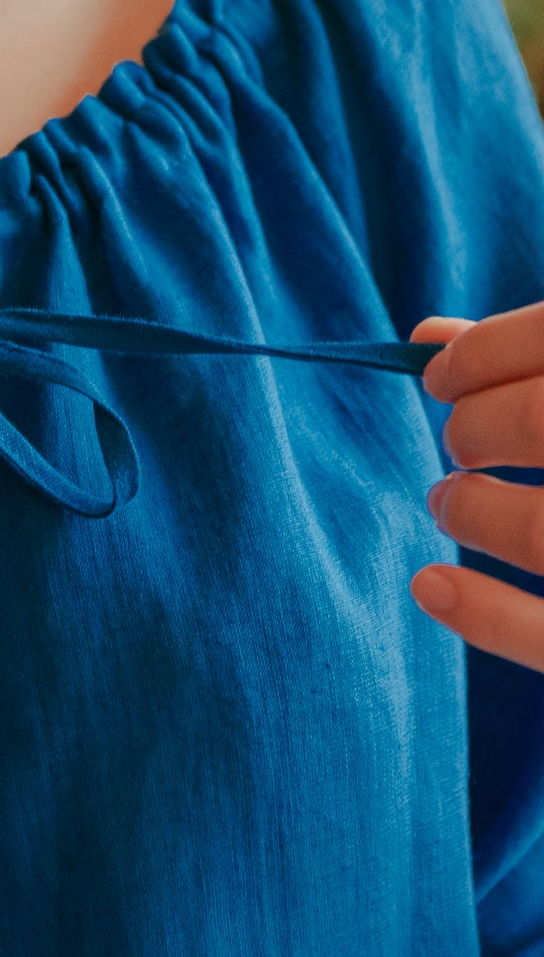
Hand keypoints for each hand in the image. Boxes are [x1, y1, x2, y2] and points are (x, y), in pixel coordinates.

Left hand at [409, 304, 543, 672]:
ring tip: (450, 500)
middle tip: (457, 441)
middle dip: (475, 427)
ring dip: (474, 510)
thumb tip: (424, 339)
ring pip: (541, 534)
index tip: (441, 375)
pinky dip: (485, 618)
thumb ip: (534, 358)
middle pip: (537, 423)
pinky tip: (430, 587)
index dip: (484, 353)